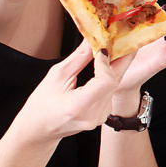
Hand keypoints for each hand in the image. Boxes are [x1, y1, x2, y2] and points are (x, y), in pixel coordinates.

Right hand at [11, 39, 131, 142]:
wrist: (40, 129)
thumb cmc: (42, 104)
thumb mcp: (56, 77)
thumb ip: (78, 58)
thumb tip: (92, 38)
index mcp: (79, 107)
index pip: (105, 81)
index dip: (106, 63)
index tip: (102, 47)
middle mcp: (94, 114)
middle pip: (114, 81)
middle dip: (121, 57)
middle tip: (125, 37)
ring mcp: (101, 116)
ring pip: (114, 85)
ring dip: (115, 65)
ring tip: (115, 46)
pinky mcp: (104, 114)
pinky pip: (111, 90)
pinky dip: (109, 76)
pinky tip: (106, 65)